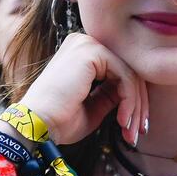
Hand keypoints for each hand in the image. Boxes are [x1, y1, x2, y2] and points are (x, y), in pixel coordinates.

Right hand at [17, 32, 150, 145]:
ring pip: (131, 76)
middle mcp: (85, 43)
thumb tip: (139, 94)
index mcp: (83, 54)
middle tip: (140, 132)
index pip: (122, 73)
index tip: (138, 127)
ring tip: (130, 132)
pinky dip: (130, 101)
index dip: (135, 102)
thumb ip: (115, 94)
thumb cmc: (61, 120)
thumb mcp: (96, 106)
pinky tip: (122, 120)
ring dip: (136, 107)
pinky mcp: (91, 52)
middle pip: (129, 73)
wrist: (36, 126)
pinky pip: (126, 77)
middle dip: (139, 106)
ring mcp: (87, 44)